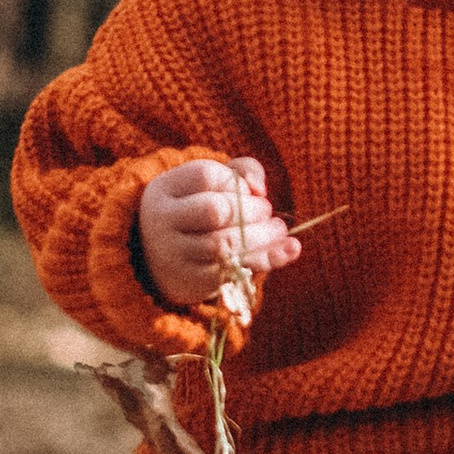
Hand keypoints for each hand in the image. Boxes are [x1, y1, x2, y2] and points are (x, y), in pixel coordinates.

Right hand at [138, 157, 299, 311]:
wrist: (163, 257)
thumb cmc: (197, 210)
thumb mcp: (212, 184)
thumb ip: (241, 171)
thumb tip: (259, 189)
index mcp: (165, 190)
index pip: (207, 176)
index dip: (236, 181)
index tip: (248, 190)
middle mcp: (163, 221)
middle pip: (215, 210)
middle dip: (252, 209)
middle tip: (267, 211)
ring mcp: (174, 254)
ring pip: (224, 244)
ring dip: (262, 235)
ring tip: (278, 229)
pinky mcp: (192, 282)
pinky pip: (233, 270)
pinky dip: (268, 258)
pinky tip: (291, 249)